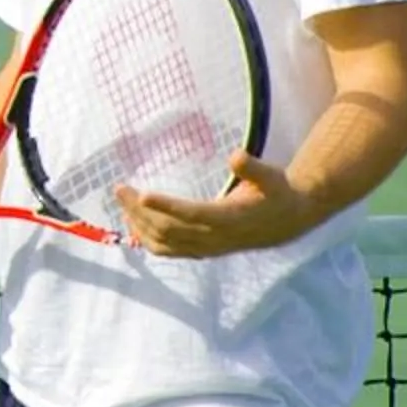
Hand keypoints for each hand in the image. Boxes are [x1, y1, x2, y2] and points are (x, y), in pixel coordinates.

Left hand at [113, 152, 313, 258]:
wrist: (286, 222)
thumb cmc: (276, 192)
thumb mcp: (271, 176)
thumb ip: (253, 167)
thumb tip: (236, 156)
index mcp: (230, 217)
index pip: (192, 213)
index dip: (166, 205)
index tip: (142, 194)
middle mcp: (215, 237)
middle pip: (169, 229)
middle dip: (140, 211)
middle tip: (120, 189)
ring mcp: (206, 247)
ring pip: (165, 243)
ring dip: (139, 224)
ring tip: (122, 202)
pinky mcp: (202, 250)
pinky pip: (170, 251)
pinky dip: (148, 240)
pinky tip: (134, 224)